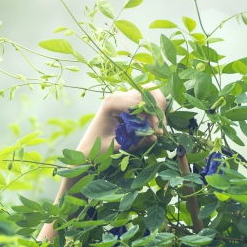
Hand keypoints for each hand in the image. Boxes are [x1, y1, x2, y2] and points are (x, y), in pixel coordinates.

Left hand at [37, 86, 167, 243]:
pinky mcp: (127, 105)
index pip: (140, 102)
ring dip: (157, 111)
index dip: (152, 116)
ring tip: (158, 130)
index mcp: (111, 103)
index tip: (158, 133)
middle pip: (147, 93)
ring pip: (149, 95)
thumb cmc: (96, 151)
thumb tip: (156, 137)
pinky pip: (146, 103)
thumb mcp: (117, 148)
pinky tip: (154, 128)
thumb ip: (135, 142)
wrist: (86, 152)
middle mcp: (117, 96)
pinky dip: (153, 113)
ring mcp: (123, 98)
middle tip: (160, 130)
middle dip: (157, 111)